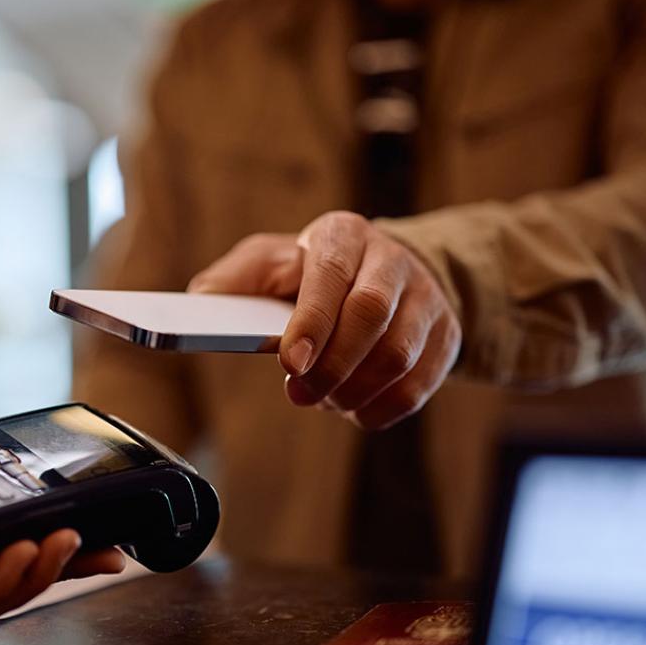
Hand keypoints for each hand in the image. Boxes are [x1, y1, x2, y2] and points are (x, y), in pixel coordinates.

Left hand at [189, 211, 460, 429]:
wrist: (387, 273)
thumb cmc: (314, 273)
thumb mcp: (273, 261)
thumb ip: (236, 279)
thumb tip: (201, 302)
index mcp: (343, 236)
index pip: (332, 274)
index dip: (313, 320)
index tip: (291, 361)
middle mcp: (392, 261)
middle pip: (370, 315)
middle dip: (330, 365)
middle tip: (298, 393)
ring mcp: (425, 299)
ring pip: (398, 356)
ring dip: (353, 390)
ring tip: (322, 399)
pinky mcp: (444, 338)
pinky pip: (416, 386)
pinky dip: (379, 408)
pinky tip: (352, 407)